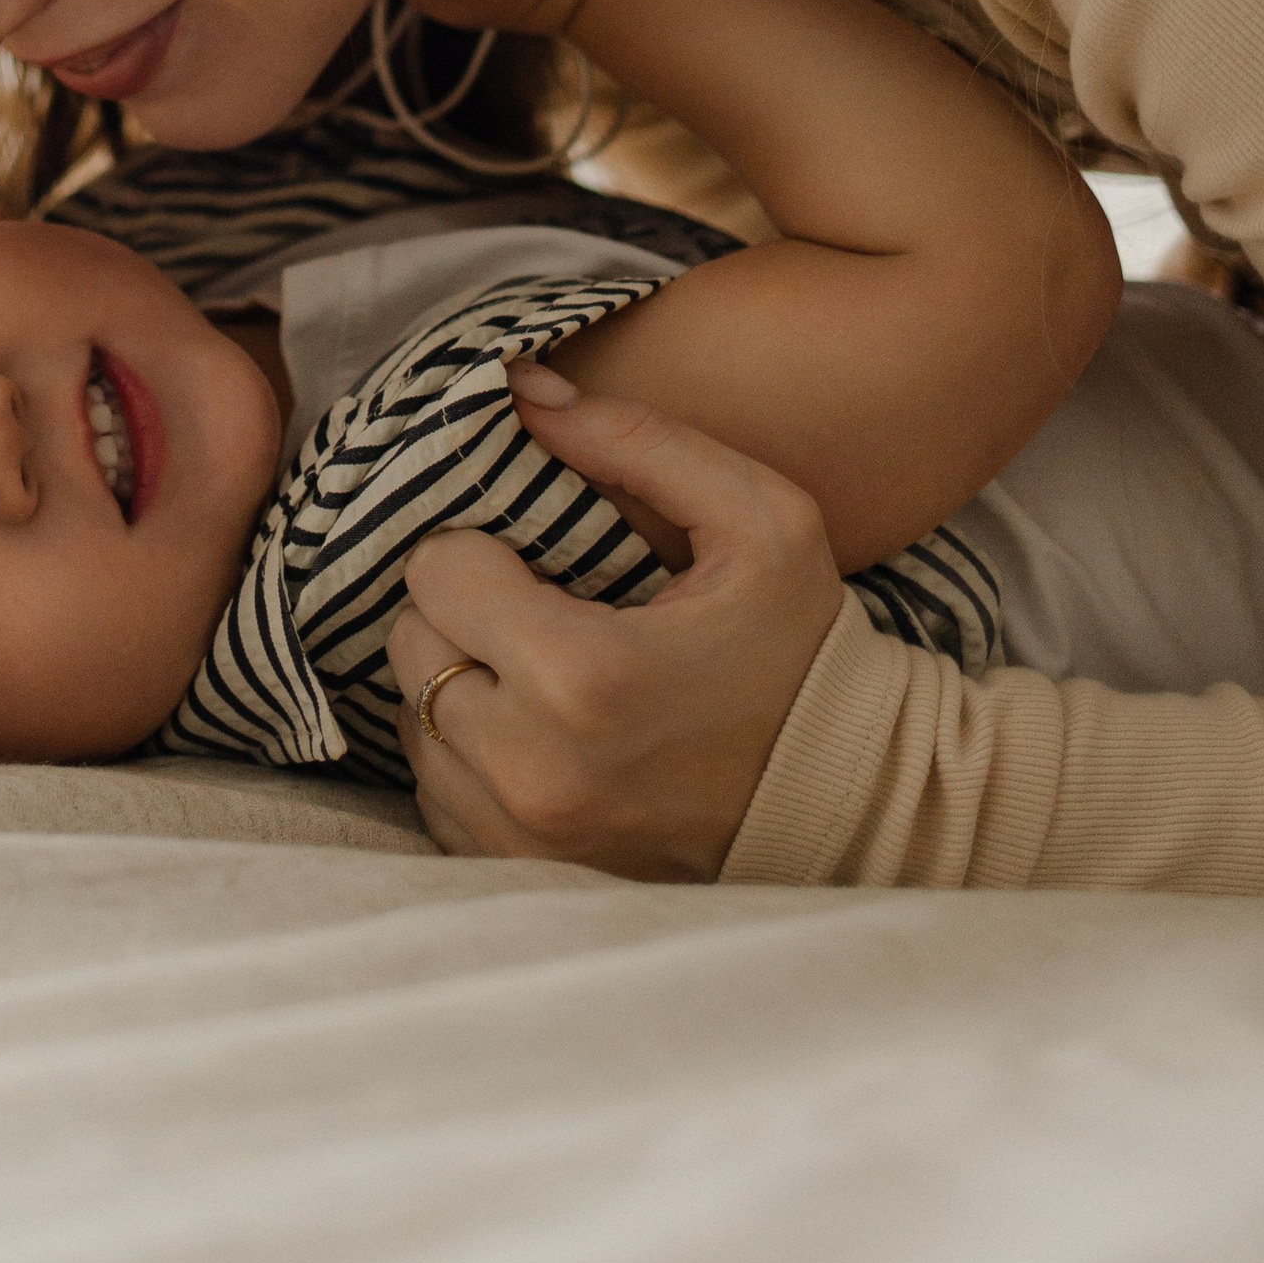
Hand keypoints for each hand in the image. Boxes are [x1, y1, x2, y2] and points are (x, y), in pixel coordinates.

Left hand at [384, 362, 842, 878]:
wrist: (853, 802)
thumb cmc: (799, 647)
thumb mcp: (756, 516)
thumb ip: (633, 439)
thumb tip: (519, 387)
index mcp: (582, 676)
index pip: (435, 573)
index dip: (478, 549)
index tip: (531, 560)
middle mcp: (534, 770)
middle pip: (410, 645)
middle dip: (460, 611)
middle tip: (533, 608)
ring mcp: (522, 837)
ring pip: (413, 721)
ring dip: (458, 680)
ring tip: (540, 671)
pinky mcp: (519, 874)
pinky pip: (436, 791)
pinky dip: (469, 753)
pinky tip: (539, 732)